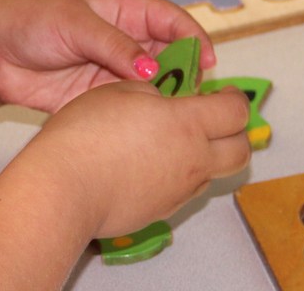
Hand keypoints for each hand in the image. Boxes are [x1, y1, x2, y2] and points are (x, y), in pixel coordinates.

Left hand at [0, 0, 214, 112]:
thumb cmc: (30, 20)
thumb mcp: (77, 24)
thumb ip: (115, 46)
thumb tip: (152, 72)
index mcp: (124, 10)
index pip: (171, 21)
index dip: (194, 39)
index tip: (208, 61)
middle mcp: (125, 41)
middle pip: (169, 57)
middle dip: (186, 74)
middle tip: (197, 97)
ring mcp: (113, 70)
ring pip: (153, 86)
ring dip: (166, 99)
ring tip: (179, 116)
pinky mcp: (98, 97)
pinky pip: (130, 106)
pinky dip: (143, 116)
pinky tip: (151, 128)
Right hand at [17, 81, 249, 237]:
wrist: (63, 189)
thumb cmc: (86, 134)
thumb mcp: (120, 91)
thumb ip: (152, 92)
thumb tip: (162, 100)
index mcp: (188, 123)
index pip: (236, 110)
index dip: (235, 98)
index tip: (223, 93)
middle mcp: (193, 160)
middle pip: (241, 151)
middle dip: (236, 133)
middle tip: (216, 120)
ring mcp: (179, 191)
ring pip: (214, 174)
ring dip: (209, 156)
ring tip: (180, 142)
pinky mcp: (161, 212)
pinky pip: (185, 191)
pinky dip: (181, 176)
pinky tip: (153, 165)